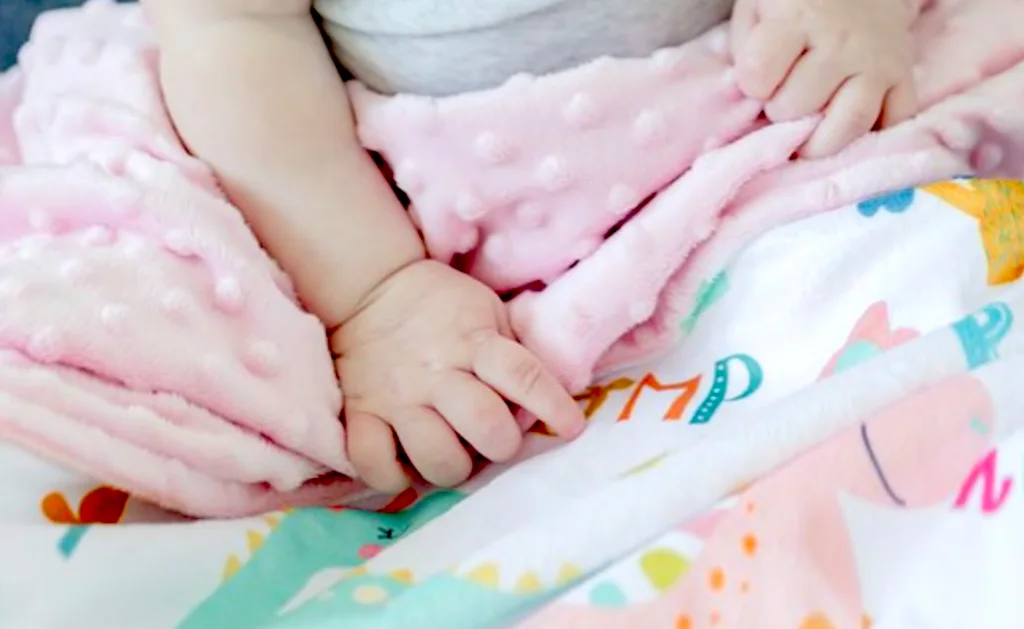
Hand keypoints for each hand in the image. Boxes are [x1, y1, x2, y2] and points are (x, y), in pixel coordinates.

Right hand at [331, 260, 584, 491]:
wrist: (372, 287)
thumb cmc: (443, 306)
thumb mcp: (488, 311)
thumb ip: (515, 352)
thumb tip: (550, 398)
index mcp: (473, 343)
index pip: (522, 376)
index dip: (553, 406)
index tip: (572, 427)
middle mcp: (435, 373)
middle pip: (483, 424)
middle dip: (502, 443)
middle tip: (496, 439)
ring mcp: (395, 397)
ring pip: (434, 456)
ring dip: (455, 466)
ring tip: (455, 454)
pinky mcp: (360, 413)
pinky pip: (374, 463)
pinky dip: (394, 477)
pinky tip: (409, 466)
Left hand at [731, 0, 917, 156]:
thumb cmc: (795, 4)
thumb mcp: (757, 11)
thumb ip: (746, 53)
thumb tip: (751, 102)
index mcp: (797, 19)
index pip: (760, 72)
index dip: (752, 85)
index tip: (756, 82)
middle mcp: (841, 41)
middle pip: (800, 104)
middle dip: (782, 113)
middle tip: (783, 105)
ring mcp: (876, 60)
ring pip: (852, 122)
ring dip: (821, 142)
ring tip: (808, 137)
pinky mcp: (903, 75)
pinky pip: (895, 120)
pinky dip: (872, 135)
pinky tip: (848, 127)